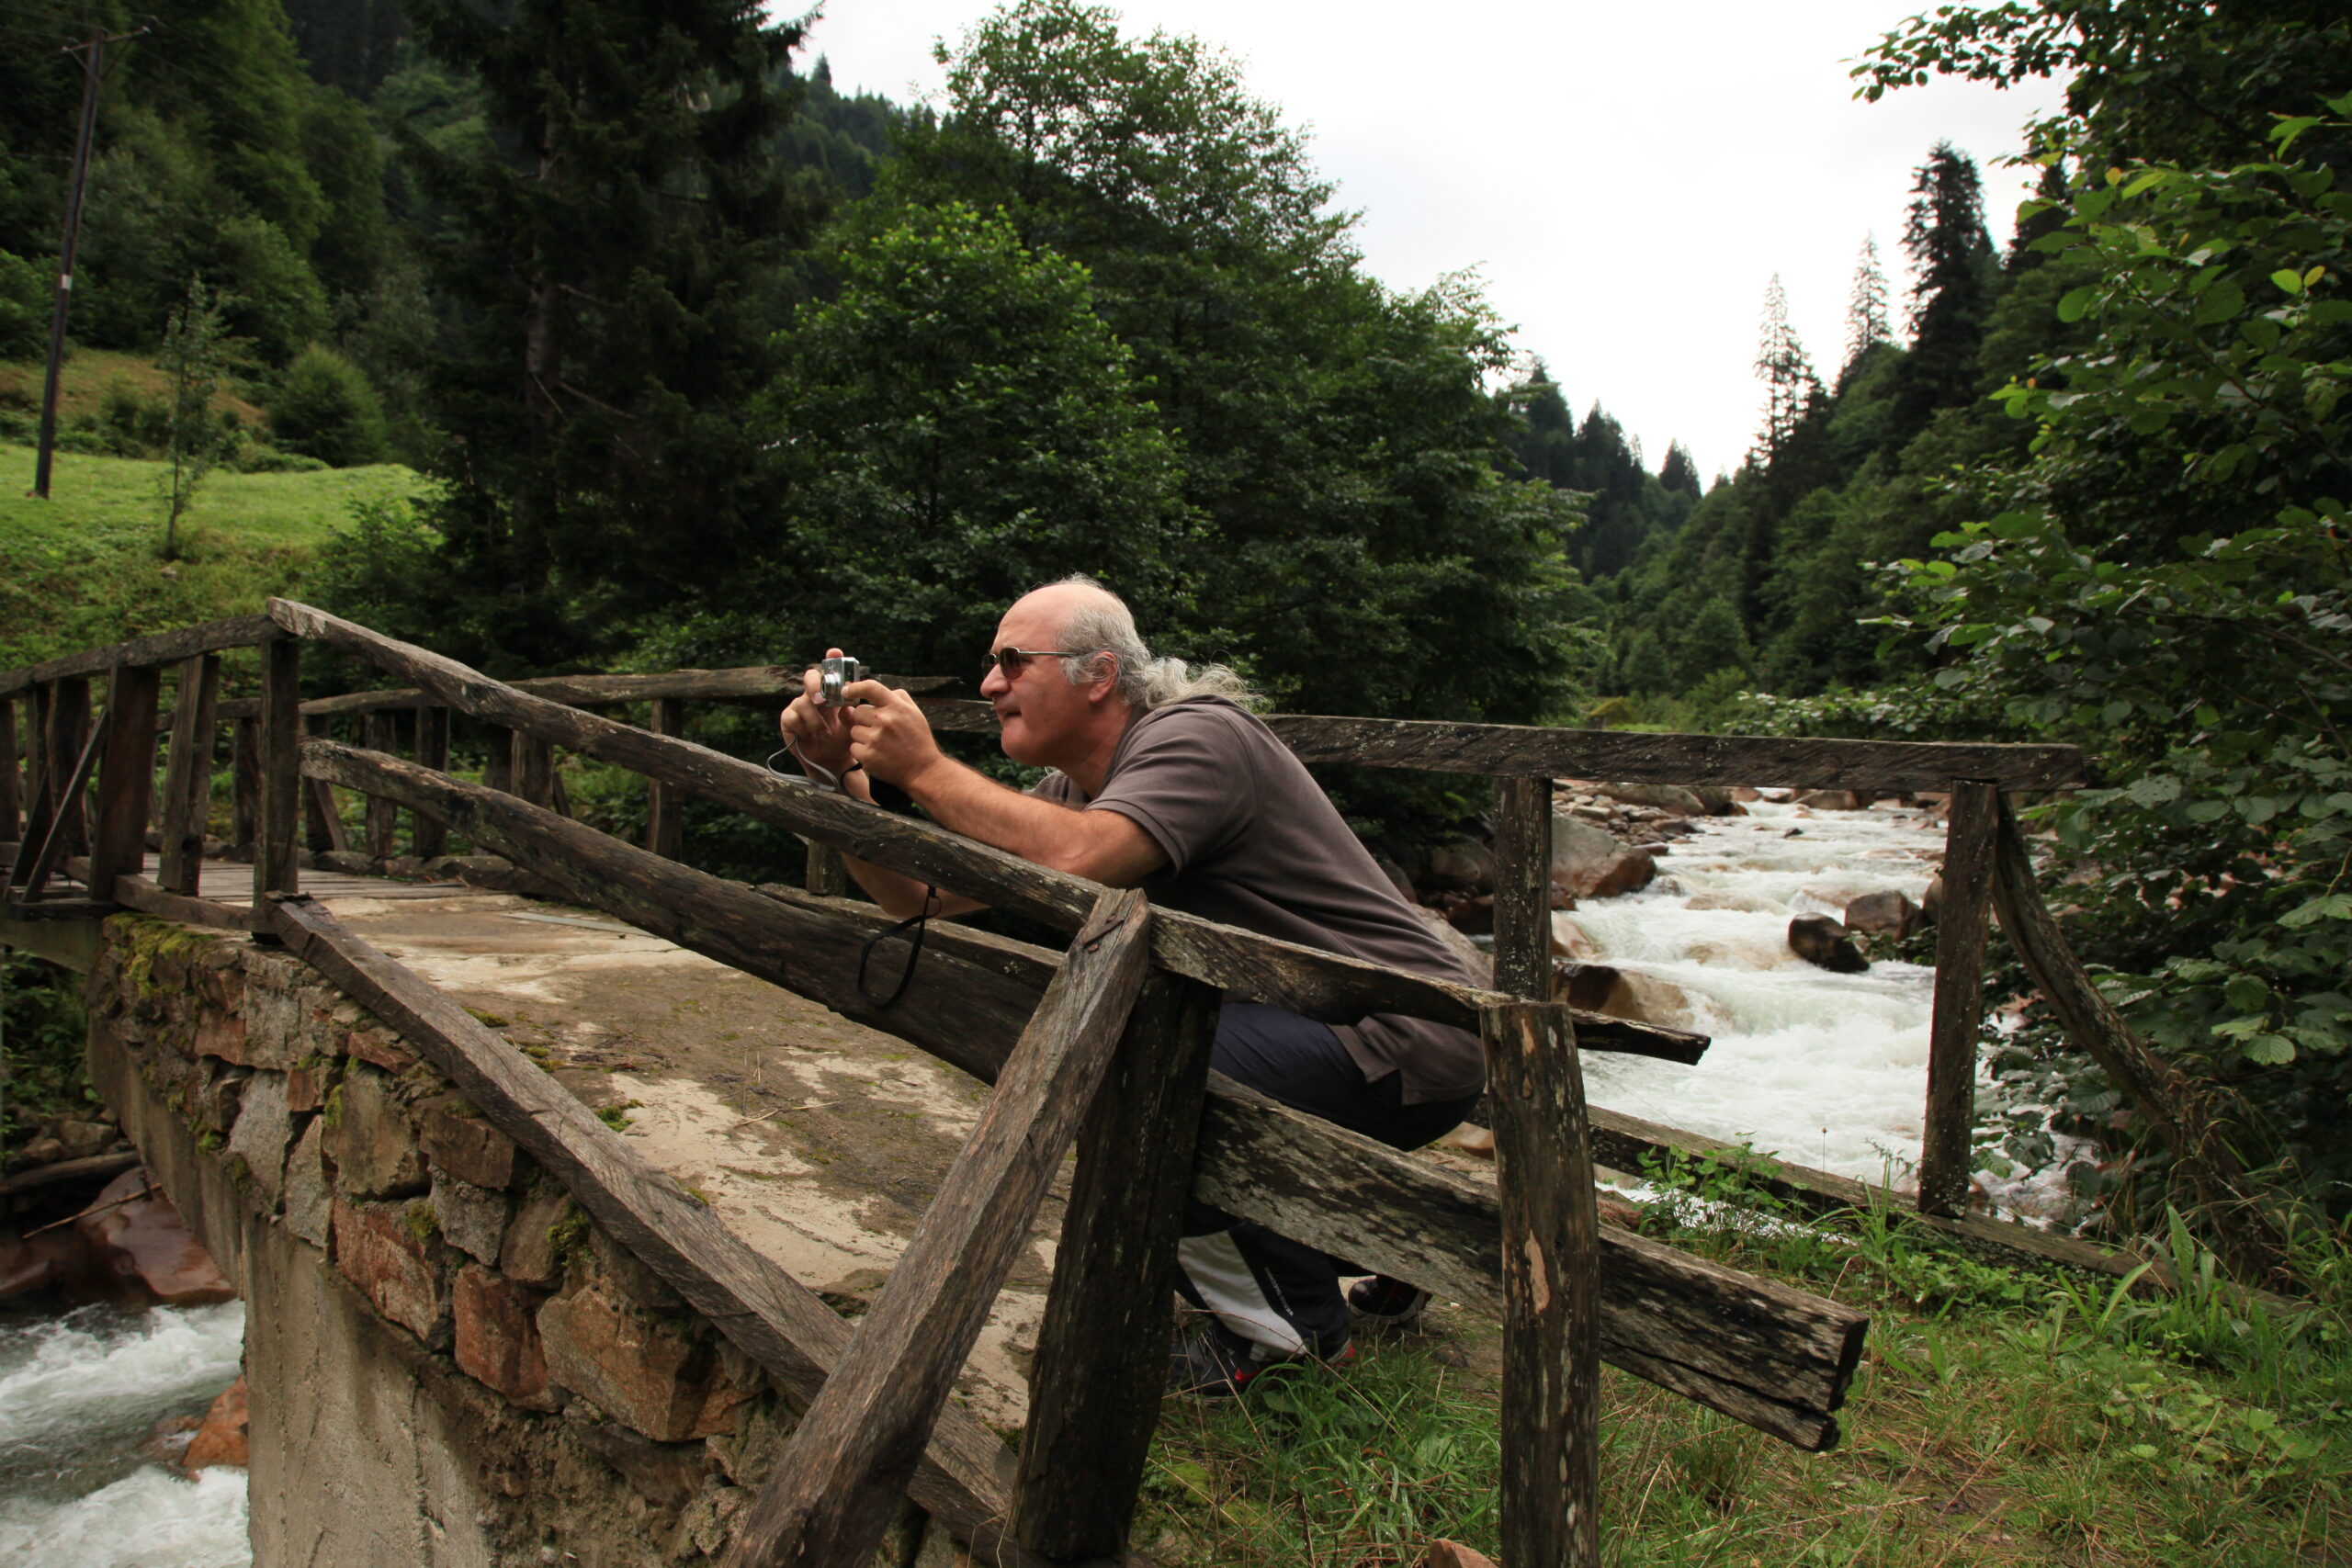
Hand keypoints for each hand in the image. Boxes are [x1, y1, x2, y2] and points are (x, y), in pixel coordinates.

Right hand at [777, 646, 856, 783]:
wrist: (832, 760)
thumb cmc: (843, 738)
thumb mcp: (852, 725)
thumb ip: (852, 712)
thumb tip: (850, 703)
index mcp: (830, 692)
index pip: (830, 670)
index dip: (832, 659)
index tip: (835, 652)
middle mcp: (812, 695)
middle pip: (809, 677)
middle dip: (814, 685)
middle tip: (821, 699)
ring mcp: (798, 706)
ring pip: (802, 702)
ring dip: (815, 719)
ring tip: (824, 732)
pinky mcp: (788, 721)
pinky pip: (791, 718)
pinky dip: (803, 727)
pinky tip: (811, 736)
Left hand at [841, 678, 945, 788]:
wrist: (923, 770)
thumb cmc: (918, 740)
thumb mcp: (915, 713)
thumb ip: (898, 697)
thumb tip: (874, 691)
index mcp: (896, 707)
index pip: (871, 687)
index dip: (855, 687)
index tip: (846, 691)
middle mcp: (885, 720)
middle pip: (858, 712)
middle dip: (864, 720)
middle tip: (880, 731)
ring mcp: (876, 738)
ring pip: (854, 731)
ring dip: (863, 737)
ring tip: (881, 745)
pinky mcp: (868, 755)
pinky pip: (854, 748)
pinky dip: (862, 752)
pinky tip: (877, 755)